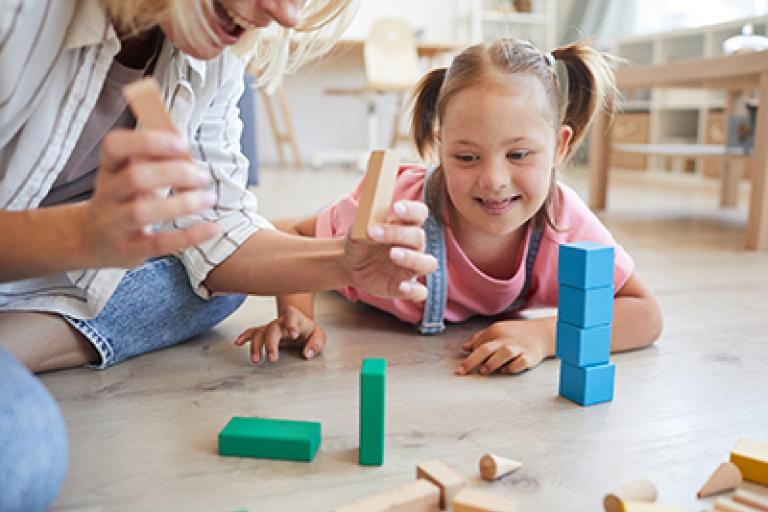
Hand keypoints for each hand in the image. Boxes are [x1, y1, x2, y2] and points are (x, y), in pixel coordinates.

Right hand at [79, 129, 219, 267]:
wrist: (89, 240)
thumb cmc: (122, 199)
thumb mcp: (127, 174)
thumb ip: (151, 160)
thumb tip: (185, 148)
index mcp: (108, 170)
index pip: (114, 146)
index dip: (147, 141)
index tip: (182, 144)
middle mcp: (107, 196)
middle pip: (135, 178)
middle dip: (174, 173)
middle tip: (203, 177)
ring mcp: (115, 225)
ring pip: (142, 212)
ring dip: (182, 203)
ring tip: (209, 198)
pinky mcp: (130, 250)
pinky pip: (160, 243)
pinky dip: (190, 235)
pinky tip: (213, 228)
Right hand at [234, 305, 326, 363]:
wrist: (300, 326)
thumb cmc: (309, 332)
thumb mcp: (319, 336)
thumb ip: (316, 344)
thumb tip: (307, 354)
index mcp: (296, 318)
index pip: (291, 316)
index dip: (291, 324)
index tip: (293, 335)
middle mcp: (281, 321)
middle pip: (273, 328)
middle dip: (271, 343)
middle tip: (272, 358)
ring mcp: (271, 326)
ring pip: (260, 332)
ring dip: (257, 346)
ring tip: (256, 360)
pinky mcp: (264, 332)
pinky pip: (253, 332)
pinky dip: (245, 336)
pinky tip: (238, 342)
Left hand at [344, 200, 436, 301]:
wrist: (350, 263)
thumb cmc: (360, 241)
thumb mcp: (359, 228)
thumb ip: (366, 221)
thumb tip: (369, 216)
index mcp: (406, 226)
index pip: (419, 214)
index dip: (412, 210)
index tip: (396, 208)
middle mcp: (414, 246)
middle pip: (419, 237)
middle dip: (398, 234)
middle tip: (374, 233)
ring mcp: (411, 268)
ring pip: (428, 263)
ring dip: (412, 258)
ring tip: (393, 254)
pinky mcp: (405, 287)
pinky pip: (420, 292)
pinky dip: (414, 290)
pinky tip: (402, 286)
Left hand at [455, 318, 553, 375]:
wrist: (541, 333)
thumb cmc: (514, 333)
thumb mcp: (497, 330)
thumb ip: (480, 338)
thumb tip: (464, 348)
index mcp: (497, 330)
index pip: (479, 343)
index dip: (469, 355)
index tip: (461, 367)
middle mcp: (507, 338)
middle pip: (486, 349)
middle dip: (472, 361)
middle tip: (462, 371)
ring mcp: (519, 347)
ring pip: (504, 354)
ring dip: (492, 364)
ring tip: (484, 371)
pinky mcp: (530, 356)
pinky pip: (520, 363)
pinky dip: (512, 368)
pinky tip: (505, 370)